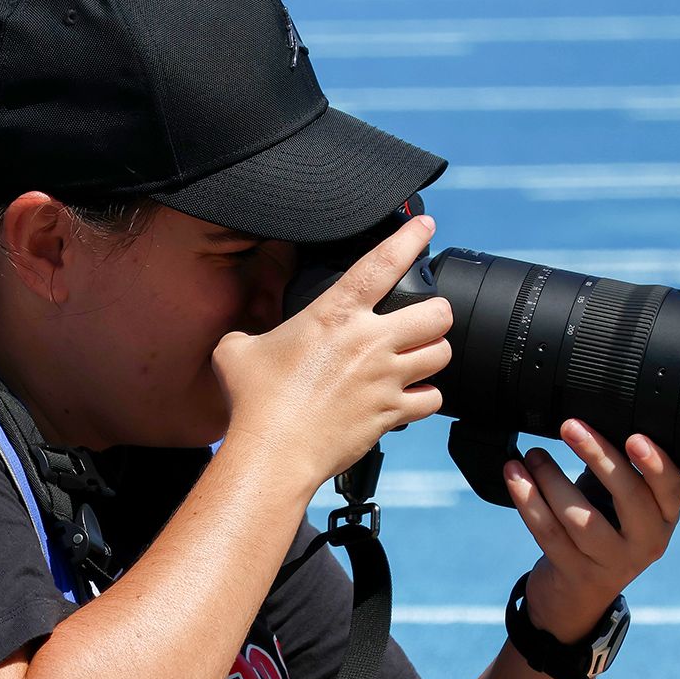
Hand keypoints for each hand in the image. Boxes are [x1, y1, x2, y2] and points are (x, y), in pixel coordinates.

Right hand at [212, 215, 452, 490]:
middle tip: (422, 319)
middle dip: (435, 312)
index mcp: (335, 314)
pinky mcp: (391, 413)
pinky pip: (432, 399)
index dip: (410, 239)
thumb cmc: (255, 401)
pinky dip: (426, 397)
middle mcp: (369, 341)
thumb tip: (242, 338)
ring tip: (420, 356)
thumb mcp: (237, 350)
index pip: (383, 263)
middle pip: (437, 312)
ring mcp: (385, 378)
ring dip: (434, 352)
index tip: (425, 226)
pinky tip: (412, 396)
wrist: (273, 452)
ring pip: (442, 353)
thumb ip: (250, 333)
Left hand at [502, 419, 679, 642]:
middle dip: (599, 457)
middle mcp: (646, 542)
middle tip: (570, 426)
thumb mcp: (618, 502)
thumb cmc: (601, 529)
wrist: (577, 598)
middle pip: (630, 498)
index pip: (672, 489)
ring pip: (581, 518)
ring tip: (532, 454)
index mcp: (664, 518)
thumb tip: (586, 418)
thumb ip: (616, 468)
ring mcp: (611, 563)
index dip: (656, 464)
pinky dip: (527, 499)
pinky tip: (514, 475)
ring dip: (552, 479)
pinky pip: (548, 532)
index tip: (634, 437)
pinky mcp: (575, 573)